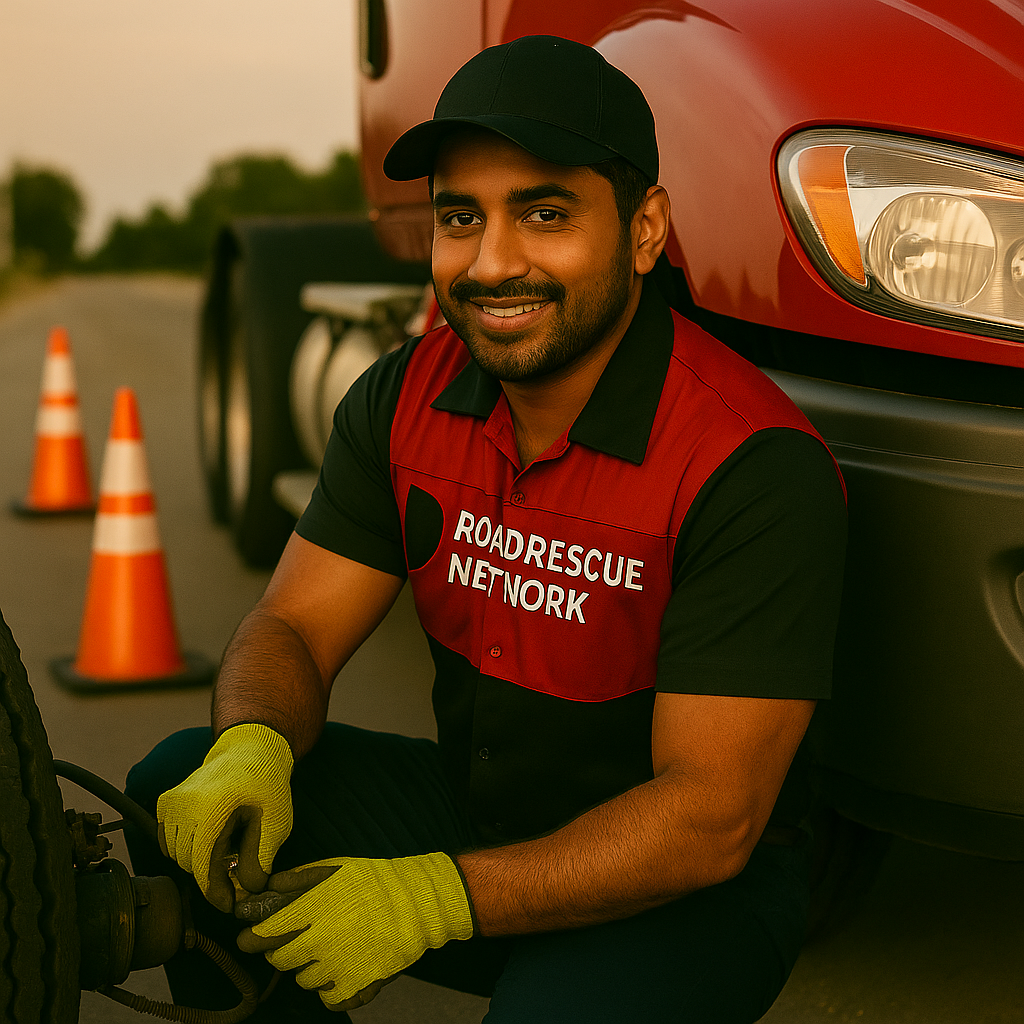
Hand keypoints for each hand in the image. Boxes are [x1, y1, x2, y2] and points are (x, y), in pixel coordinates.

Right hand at [156, 723, 293, 911]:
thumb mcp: (275, 820)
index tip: (229, 905)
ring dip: (198, 860)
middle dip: (212, 875)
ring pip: (175, 855)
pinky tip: (210, 835)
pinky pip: (167, 840)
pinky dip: (185, 846)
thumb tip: (247, 891)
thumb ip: (260, 858)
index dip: (216, 893)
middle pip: (188, 864)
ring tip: (227, 845)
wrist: (250, 748)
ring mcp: (171, 802)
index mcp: (211, 807)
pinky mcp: (165, 801)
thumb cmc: (266, 781)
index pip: (201, 866)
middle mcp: (183, 804)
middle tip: (237, 872)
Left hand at [236, 853, 474, 1008]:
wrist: (418, 903)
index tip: (252, 937)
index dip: (253, 939)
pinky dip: (330, 988)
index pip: (263, 936)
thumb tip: (265, 887)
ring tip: (328, 949)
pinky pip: (327, 998)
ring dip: (308, 968)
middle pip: (279, 961)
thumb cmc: (375, 882)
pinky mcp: (356, 988)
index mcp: (312, 910)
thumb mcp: (335, 868)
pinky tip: (341, 968)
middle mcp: (320, 941)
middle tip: (299, 939)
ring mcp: (338, 967)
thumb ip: (297, 878)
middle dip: (282, 951)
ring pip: (303, 980)